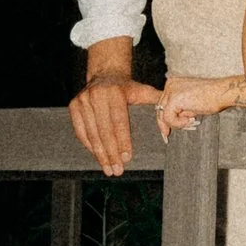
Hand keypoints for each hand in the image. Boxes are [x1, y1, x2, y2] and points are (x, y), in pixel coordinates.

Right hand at [68, 45, 162, 176]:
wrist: (105, 74)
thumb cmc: (127, 88)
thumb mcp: (143, 91)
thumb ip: (157, 103)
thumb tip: (172, 119)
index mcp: (115, 92)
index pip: (119, 122)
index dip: (122, 141)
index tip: (127, 158)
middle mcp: (96, 95)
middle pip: (104, 131)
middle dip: (111, 153)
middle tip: (117, 170)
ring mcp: (82, 100)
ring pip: (91, 133)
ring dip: (100, 154)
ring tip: (108, 169)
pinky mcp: (74, 106)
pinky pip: (80, 131)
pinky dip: (89, 146)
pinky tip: (97, 157)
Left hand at [157, 74, 229, 138]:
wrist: (222, 93)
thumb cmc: (212, 98)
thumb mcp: (191, 102)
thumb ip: (179, 109)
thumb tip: (168, 123)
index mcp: (173, 83)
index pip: (163, 103)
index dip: (164, 118)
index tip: (165, 131)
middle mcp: (169, 84)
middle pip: (159, 109)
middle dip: (165, 124)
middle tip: (166, 135)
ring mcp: (171, 91)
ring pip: (163, 115)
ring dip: (176, 123)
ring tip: (191, 121)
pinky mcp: (174, 99)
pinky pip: (168, 118)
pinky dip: (178, 123)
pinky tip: (192, 119)